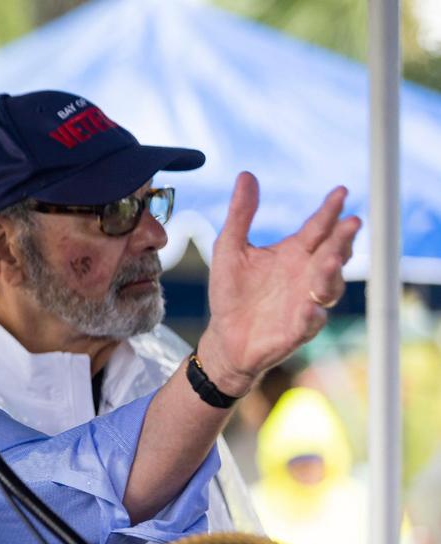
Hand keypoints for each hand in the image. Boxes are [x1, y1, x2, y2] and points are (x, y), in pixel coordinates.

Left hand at [198, 172, 360, 395]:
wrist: (225, 336)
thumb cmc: (231, 291)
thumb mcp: (229, 248)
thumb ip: (240, 214)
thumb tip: (246, 175)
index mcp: (294, 252)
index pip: (318, 227)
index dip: (330, 210)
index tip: (341, 192)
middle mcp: (306, 274)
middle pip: (332, 253)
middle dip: (343, 238)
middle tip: (351, 222)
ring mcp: (305, 301)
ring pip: (328, 286)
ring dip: (331, 274)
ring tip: (330, 260)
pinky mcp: (297, 329)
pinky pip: (311, 322)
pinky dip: (312, 316)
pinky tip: (311, 309)